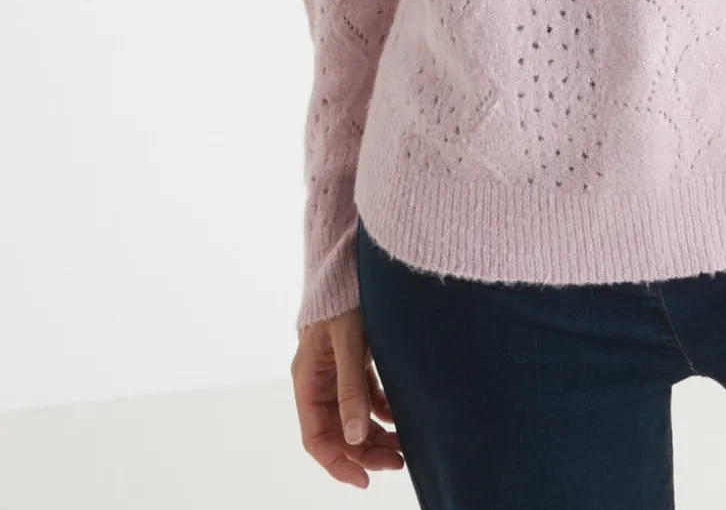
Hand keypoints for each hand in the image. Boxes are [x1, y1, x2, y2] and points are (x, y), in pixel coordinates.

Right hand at [291, 307, 405, 487]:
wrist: (352, 258)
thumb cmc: (343, 294)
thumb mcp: (348, 341)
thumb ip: (351, 388)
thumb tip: (355, 436)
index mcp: (307, 379)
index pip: (316, 437)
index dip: (337, 462)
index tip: (364, 480)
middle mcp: (319, 380)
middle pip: (337, 431)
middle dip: (365, 451)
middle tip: (398, 461)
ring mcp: (337, 371)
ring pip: (354, 417)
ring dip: (376, 435)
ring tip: (404, 446)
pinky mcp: (355, 360)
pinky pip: (366, 396)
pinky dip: (383, 410)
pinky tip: (402, 415)